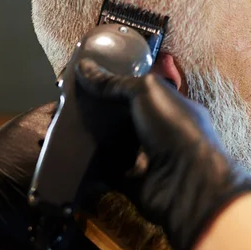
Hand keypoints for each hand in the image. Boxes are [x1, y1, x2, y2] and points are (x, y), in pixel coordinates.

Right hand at [75, 58, 250, 249]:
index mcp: (170, 106)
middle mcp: (159, 131)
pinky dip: (91, 165)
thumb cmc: (174, 128)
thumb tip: (84, 66)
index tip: (85, 77)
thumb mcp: (147, 92)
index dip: (116, 83)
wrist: (186, 183)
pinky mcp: (131, 181)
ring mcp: (146, 158)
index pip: (140, 91)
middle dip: (100, 110)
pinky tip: (69, 152)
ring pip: (114, 143)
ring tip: (64, 123)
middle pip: (124, 117)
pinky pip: (106, 171)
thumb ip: (116, 82)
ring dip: (93, 137)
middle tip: (67, 100)